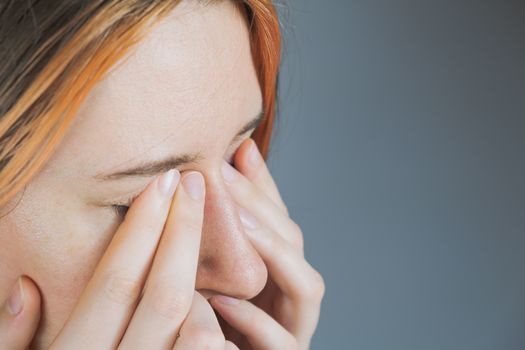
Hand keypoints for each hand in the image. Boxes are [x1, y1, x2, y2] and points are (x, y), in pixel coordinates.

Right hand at [0, 170, 233, 348]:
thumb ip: (9, 342)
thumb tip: (25, 287)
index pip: (115, 280)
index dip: (143, 227)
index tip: (164, 180)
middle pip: (164, 294)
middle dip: (184, 233)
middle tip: (196, 181)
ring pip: (198, 331)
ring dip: (209, 287)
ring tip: (213, 242)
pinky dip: (217, 337)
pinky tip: (217, 314)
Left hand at [209, 138, 324, 349]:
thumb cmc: (211, 319)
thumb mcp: (212, 269)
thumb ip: (218, 228)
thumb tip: (216, 167)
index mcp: (279, 267)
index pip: (280, 217)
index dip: (263, 184)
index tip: (238, 149)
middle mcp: (293, 292)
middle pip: (294, 242)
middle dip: (262, 208)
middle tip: (224, 176)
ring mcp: (295, 325)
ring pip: (306, 285)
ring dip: (274, 251)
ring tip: (238, 225)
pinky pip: (281, 341)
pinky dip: (255, 319)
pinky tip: (221, 298)